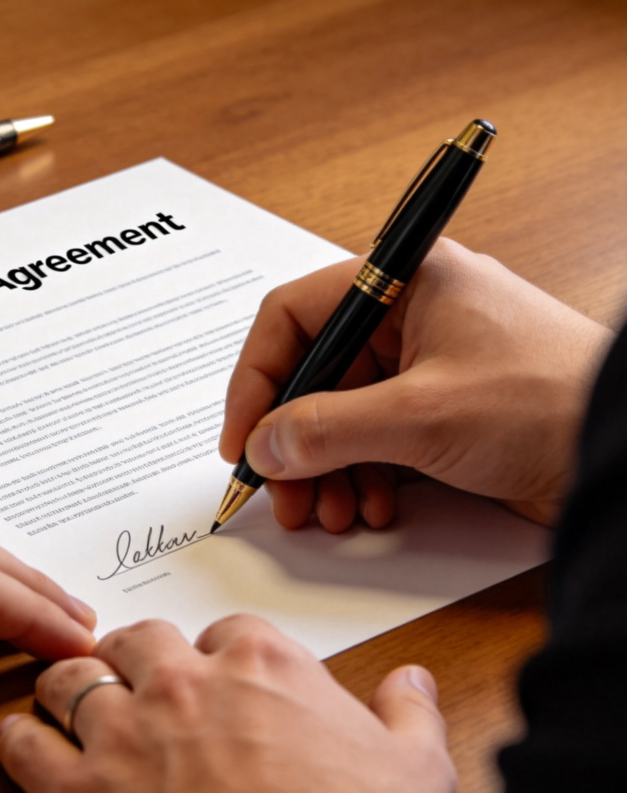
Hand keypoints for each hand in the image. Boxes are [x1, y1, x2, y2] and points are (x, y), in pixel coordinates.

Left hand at [0, 616, 453, 792]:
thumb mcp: (415, 771)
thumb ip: (410, 713)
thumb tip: (412, 679)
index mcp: (259, 663)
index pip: (224, 630)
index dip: (214, 654)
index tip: (214, 677)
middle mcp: (184, 682)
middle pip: (137, 640)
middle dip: (133, 658)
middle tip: (132, 682)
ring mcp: (126, 731)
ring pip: (72, 678)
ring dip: (70, 687)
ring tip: (70, 702)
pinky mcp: (81, 792)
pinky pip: (28, 746)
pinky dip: (24, 741)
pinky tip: (28, 747)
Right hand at [220, 238, 612, 531]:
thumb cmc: (551, 402)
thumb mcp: (421, 415)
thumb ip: (326, 428)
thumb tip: (263, 443)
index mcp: (403, 280)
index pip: (294, 315)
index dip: (257, 378)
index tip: (242, 437)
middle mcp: (409, 316)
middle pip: (313, 372)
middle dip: (291, 439)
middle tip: (280, 491)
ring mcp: (425, 364)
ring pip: (339, 412)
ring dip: (323, 467)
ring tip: (325, 512)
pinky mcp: (441, 408)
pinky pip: (374, 437)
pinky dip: (360, 474)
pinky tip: (367, 507)